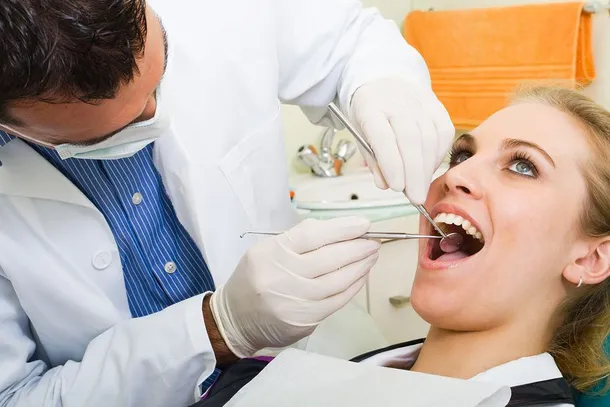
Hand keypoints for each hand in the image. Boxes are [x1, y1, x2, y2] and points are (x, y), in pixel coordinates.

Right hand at [210, 217, 379, 357]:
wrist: (235, 319)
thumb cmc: (255, 278)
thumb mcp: (266, 251)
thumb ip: (298, 241)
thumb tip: (341, 232)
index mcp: (271, 253)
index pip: (312, 235)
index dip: (342, 228)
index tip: (364, 224)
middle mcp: (282, 276)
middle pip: (329, 258)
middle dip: (357, 248)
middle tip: (374, 241)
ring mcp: (294, 301)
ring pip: (337, 281)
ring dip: (360, 267)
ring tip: (371, 256)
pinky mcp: (304, 320)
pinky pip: (336, 301)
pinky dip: (352, 287)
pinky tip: (360, 277)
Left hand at [349, 77, 454, 203]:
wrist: (383, 83)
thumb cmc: (371, 114)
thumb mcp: (361, 135)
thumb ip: (373, 161)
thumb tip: (386, 184)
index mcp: (370, 107)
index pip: (383, 136)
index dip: (391, 163)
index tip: (397, 187)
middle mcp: (397, 102)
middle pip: (410, 139)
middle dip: (414, 173)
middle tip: (415, 197)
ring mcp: (420, 102)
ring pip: (430, 138)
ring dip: (426, 169)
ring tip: (420, 188)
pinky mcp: (437, 107)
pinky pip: (443, 134)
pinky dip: (438, 156)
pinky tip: (429, 169)